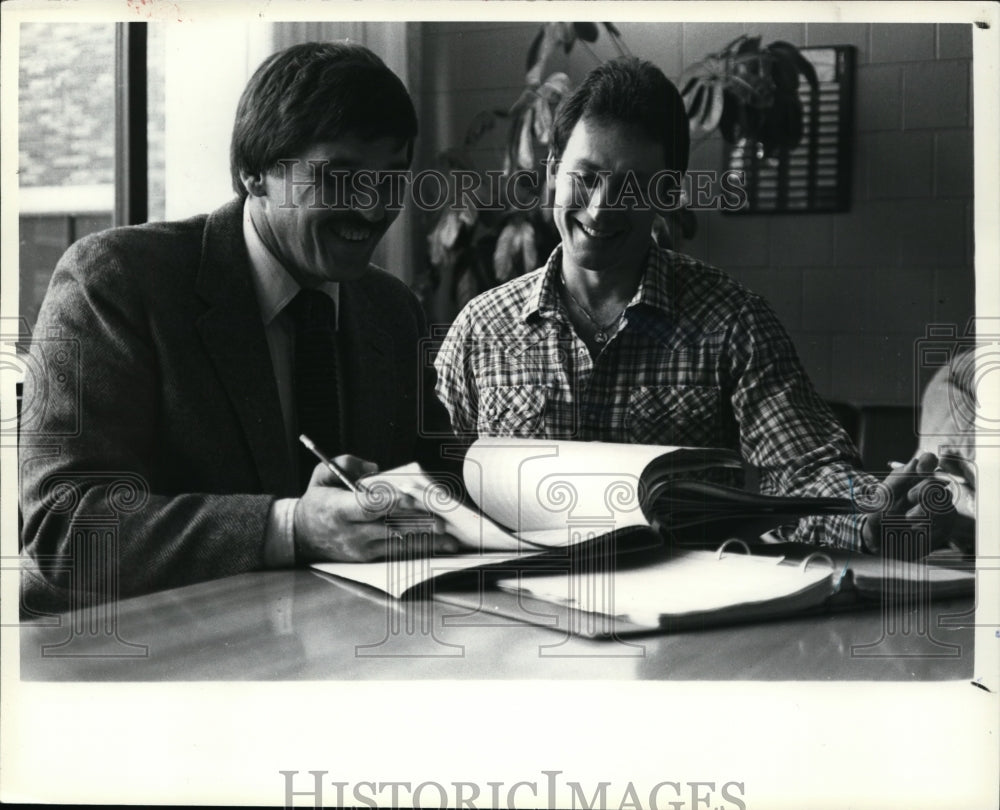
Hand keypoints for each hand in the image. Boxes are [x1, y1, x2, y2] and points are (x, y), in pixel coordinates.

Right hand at [293, 455, 459, 562]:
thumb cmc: (317, 502)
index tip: (412, 498)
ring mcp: (360, 548)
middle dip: (417, 524)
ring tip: (448, 539)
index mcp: (338, 510)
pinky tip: (436, 547)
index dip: (391, 502)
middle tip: (442, 521)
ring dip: (425, 542)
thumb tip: (374, 467)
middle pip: (389, 527)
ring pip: (397, 544)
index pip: (368, 507)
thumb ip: (346, 463)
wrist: (300, 536)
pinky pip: (396, 553)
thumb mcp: (322, 474)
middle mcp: (351, 532)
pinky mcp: (367, 557)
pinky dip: (417, 549)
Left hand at [861, 452, 955, 553]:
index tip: (920, 470)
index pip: (929, 461)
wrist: (879, 544)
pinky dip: (932, 522)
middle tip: (909, 497)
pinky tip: (917, 528)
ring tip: (909, 519)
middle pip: (938, 480)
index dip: (928, 462)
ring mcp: (938, 507)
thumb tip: (914, 461)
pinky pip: (948, 518)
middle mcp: (928, 491)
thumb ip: (897, 480)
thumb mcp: (881, 499)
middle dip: (924, 489)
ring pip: (945, 499)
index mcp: (912, 480)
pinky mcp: (944, 524)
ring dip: (926, 508)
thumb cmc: (878, 517)